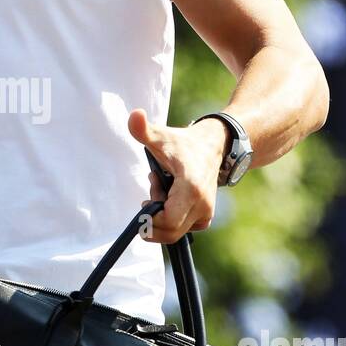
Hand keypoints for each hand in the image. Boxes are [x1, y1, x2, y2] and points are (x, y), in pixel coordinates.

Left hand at [127, 108, 227, 243]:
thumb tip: (134, 115)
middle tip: (149, 197)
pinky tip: (169, 198)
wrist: (212, 145)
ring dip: (162, 216)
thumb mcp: (161, 136)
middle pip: (171, 231)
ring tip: (160, 190)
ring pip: (176, 230)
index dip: (151, 221)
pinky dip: (172, 218)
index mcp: (191, 187)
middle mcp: (202, 203)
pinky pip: (184, 228)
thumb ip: (144, 129)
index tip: (143, 205)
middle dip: (153, 219)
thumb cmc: (183, 143)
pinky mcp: (205, 216)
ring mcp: (206, 211)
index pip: (169, 221)